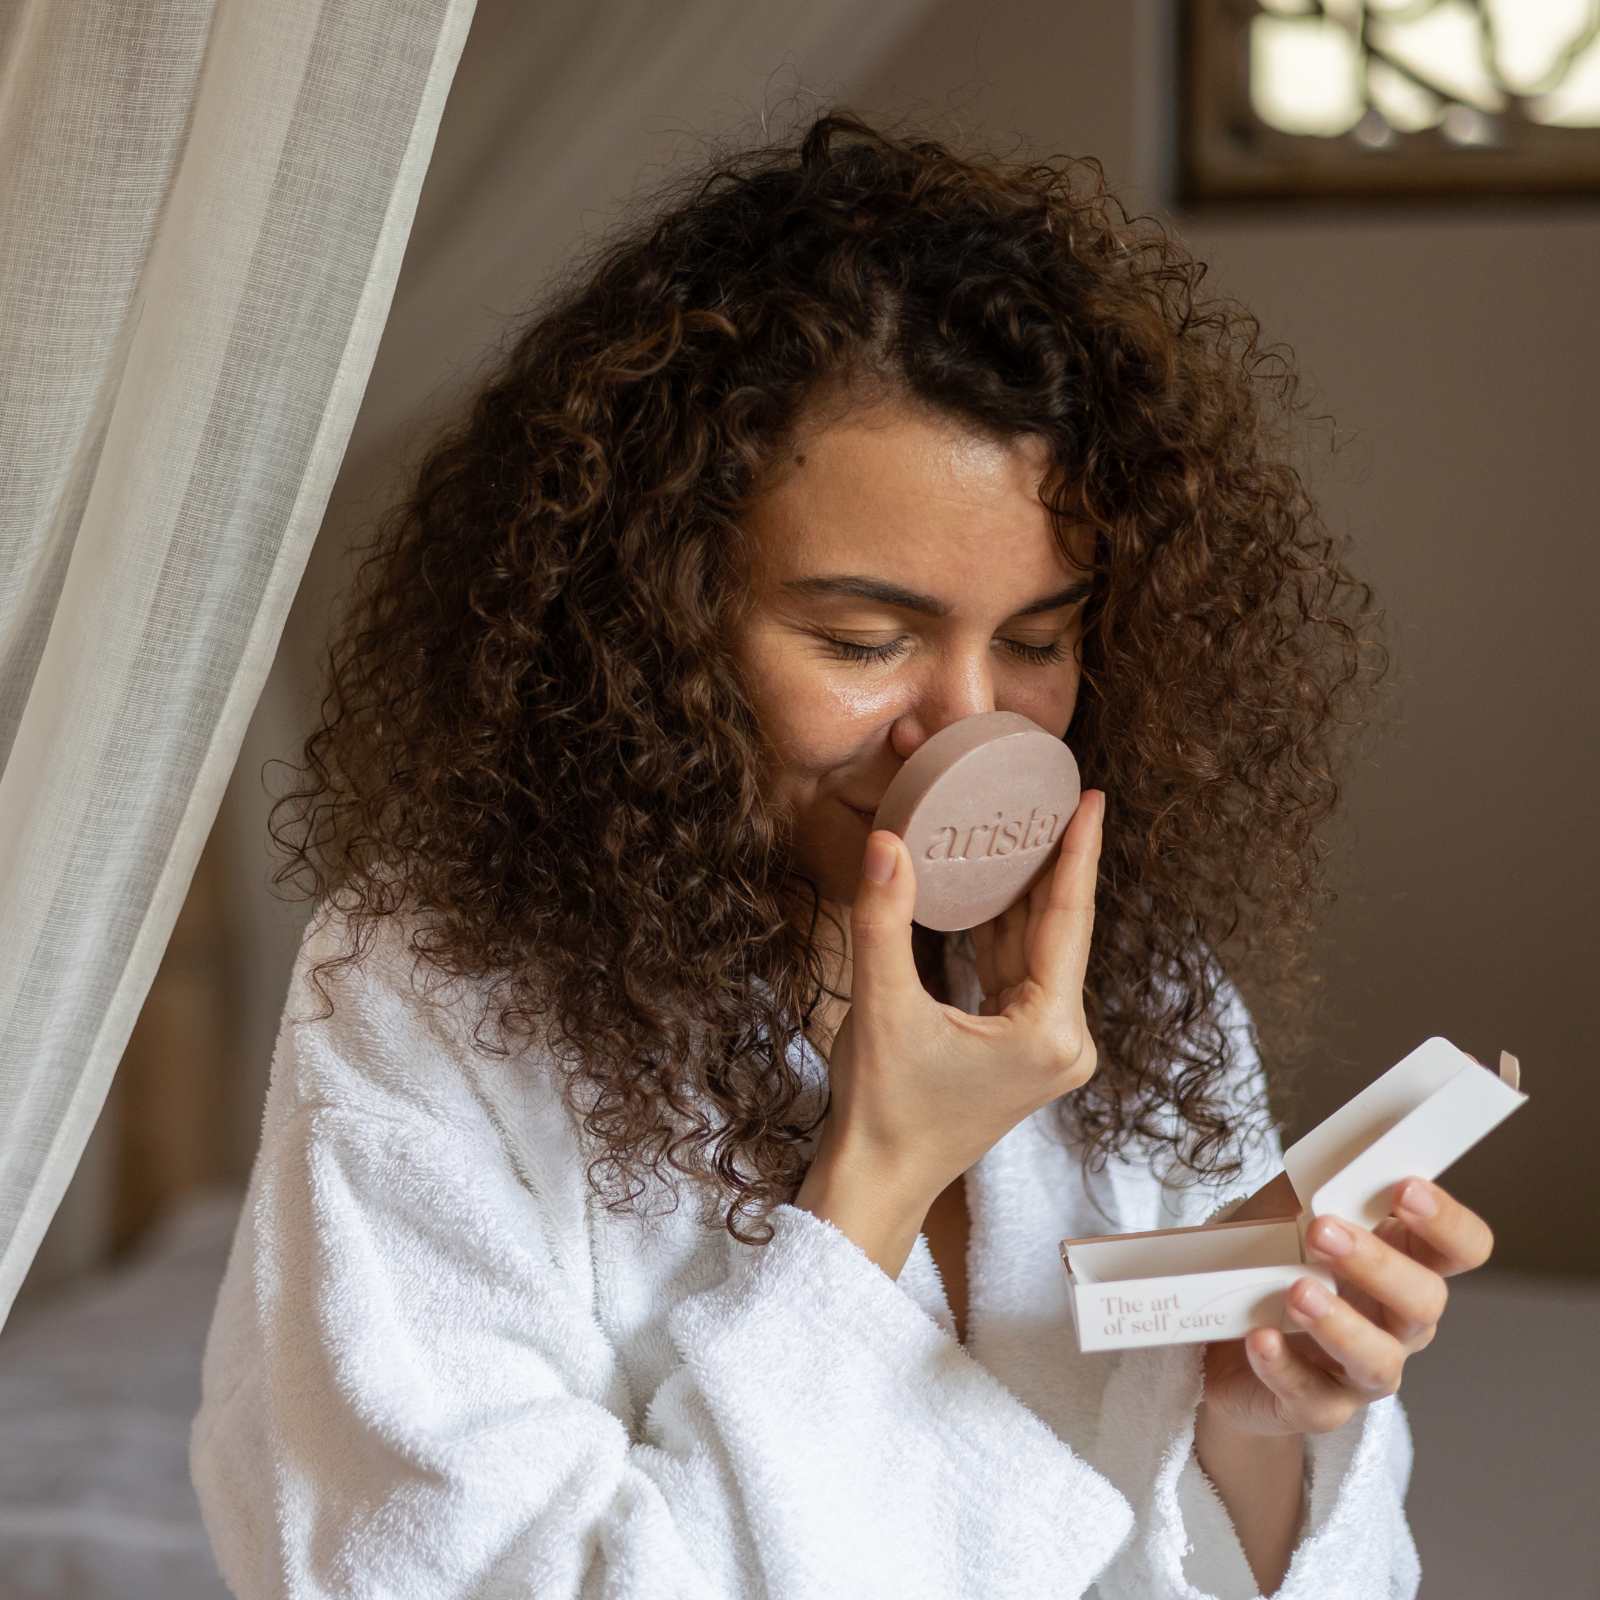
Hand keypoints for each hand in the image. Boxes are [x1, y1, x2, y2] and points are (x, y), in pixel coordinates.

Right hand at [817, 789, 1106, 1208]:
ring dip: (1020, 894)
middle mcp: (1066, 1040)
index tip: (1091, 799)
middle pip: (1057, 932)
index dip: (1077, 854)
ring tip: (1017, 825)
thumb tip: (887, 842)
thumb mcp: (882, 1007)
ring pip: (1036, 950)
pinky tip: (988, 885)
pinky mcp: (1023, 1048)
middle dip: (1046, 863)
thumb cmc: (884, 1108)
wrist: (877, 1180)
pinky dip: (1001, 930)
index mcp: (1051, 1032)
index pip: (1066, 921)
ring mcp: (1047, 1048)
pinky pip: (1018, 971)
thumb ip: (884, 920)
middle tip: (1046, 793)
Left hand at [1199, 1174, 1495, 1437]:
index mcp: (1405, 1263)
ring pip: (1378, 1361)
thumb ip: (1318, 1185)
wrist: (1220, 1336)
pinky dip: (1283, 1365)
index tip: (1405, 1188)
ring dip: (1339, 1324)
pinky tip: (1259, 1337)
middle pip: (1424, 1301)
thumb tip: (1340, 1154)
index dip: (1446, 1220)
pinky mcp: (1315, 1405)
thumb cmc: (1269, 1260)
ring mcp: (1359, 1371)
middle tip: (1323, 1230)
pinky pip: (1311, 1396)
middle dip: (1378, 1264)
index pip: (1461, 1246)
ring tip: (1297, 1291)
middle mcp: (1397, 1323)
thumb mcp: (1290, 1210)